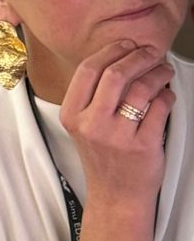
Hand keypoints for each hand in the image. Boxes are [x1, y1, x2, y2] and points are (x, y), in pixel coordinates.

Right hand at [59, 43, 172, 204]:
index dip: (110, 51)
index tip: (127, 45)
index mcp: (72, 115)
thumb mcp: (84, 126)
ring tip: (164, 71)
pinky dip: (167, 96)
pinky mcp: (143, 146)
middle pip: (115, 74)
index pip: (88, 70)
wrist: (116, 195)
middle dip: (138, 56)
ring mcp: (117, 136)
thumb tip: (120, 57)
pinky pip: (160, 108)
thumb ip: (93, 96)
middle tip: (150, 53)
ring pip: (141, 88)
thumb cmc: (103, 157)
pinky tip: (167, 95)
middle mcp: (91, 125)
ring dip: (158, 73)